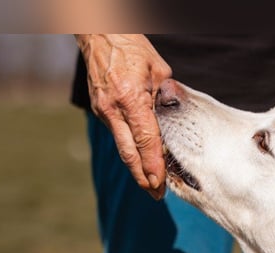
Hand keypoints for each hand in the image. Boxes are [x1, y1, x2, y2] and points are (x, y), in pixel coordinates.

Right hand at [76, 34, 171, 198]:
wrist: (99, 34)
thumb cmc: (133, 49)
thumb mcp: (158, 70)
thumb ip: (166, 98)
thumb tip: (175, 122)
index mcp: (131, 98)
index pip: (146, 140)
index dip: (153, 164)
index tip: (160, 183)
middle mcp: (113, 109)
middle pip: (129, 152)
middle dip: (144, 177)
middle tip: (156, 195)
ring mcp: (104, 111)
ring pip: (123, 147)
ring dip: (137, 167)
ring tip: (152, 185)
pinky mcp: (100, 110)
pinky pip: (118, 136)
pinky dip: (131, 151)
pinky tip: (142, 162)